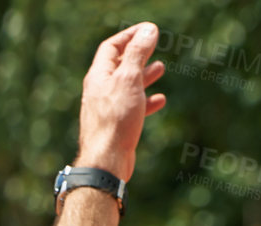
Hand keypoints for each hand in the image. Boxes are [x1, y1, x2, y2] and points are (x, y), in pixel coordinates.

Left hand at [76, 22, 167, 182]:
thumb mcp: (129, 80)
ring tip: (161, 68)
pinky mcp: (116, 125)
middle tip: (155, 46)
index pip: (111, 47)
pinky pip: (132, 107)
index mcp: (99, 76)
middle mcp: (99, 91)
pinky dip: (146, 101)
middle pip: (119, 65)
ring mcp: (107, 109)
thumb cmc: (116, 119)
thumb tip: (148, 30)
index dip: (129, 36)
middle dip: (138, 54)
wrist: (107, 160)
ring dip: (144, 76)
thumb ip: (138, 54)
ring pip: (127, 86)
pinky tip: (160, 100)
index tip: (149, 30)